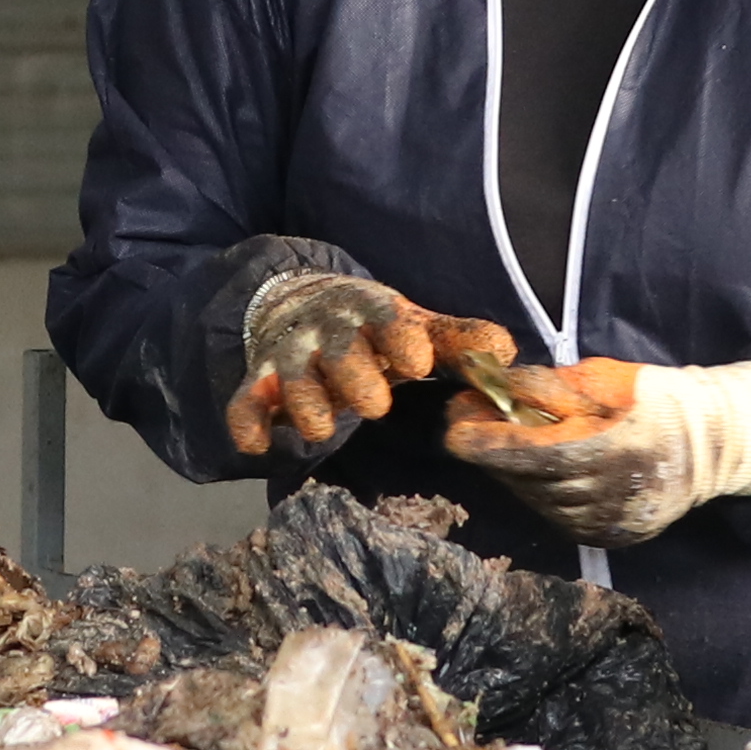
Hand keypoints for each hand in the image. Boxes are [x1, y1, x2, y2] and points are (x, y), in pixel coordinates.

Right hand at [225, 271, 523, 461]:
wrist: (300, 304)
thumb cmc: (372, 328)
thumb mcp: (415, 326)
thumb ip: (458, 341)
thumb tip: (505, 354)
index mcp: (370, 312)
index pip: (387, 320)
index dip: (399, 337)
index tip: (417, 361)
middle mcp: (327, 331)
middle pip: (338, 352)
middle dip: (354, 376)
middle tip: (376, 405)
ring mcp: (290, 356)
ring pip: (292, 378)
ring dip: (305, 403)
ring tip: (322, 431)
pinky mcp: (260, 380)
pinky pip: (245, 400)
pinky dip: (246, 421)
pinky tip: (256, 446)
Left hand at [443, 357, 750, 544]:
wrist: (716, 445)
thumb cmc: (657, 399)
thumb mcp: (606, 378)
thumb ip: (550, 387)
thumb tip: (492, 387)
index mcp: (617, 448)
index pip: (536, 454)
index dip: (489, 444)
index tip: (451, 429)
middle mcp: (615, 494)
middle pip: (531, 480)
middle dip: (490, 452)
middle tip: (461, 423)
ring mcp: (616, 523)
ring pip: (540, 502)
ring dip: (512, 473)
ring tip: (498, 441)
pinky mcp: (616, 537)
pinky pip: (560, 518)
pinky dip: (539, 493)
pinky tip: (533, 470)